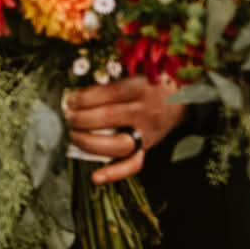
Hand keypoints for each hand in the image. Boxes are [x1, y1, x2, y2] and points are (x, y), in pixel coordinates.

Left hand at [63, 77, 186, 185]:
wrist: (181, 99)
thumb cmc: (151, 83)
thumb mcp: (136, 72)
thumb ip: (111, 80)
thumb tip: (78, 93)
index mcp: (142, 88)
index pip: (109, 93)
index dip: (85, 97)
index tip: (71, 99)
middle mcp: (146, 111)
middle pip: (109, 117)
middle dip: (81, 118)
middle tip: (68, 117)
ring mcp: (147, 133)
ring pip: (118, 144)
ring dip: (90, 142)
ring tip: (74, 135)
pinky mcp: (147, 148)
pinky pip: (133, 164)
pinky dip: (113, 173)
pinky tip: (95, 176)